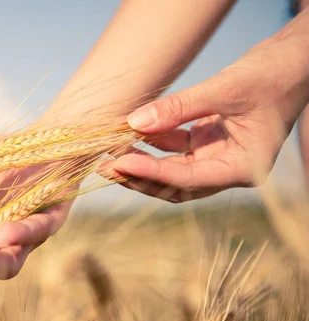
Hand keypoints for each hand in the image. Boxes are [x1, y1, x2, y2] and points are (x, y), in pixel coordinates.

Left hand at [100, 36, 308, 201]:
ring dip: (142, 160)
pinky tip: (132, 132)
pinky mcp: (209, 142)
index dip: (152, 173)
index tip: (121, 163)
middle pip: (176, 184)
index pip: (188, 179)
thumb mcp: (225, 89)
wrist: (296, 61)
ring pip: (172, 169)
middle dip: (140, 176)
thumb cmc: (274, 75)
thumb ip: (179, 108)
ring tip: (110, 151)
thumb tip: (135, 122)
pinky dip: (154, 142)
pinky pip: (175, 149)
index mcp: (243, 168)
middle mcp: (229, 169)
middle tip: (105, 167)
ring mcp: (218, 157)